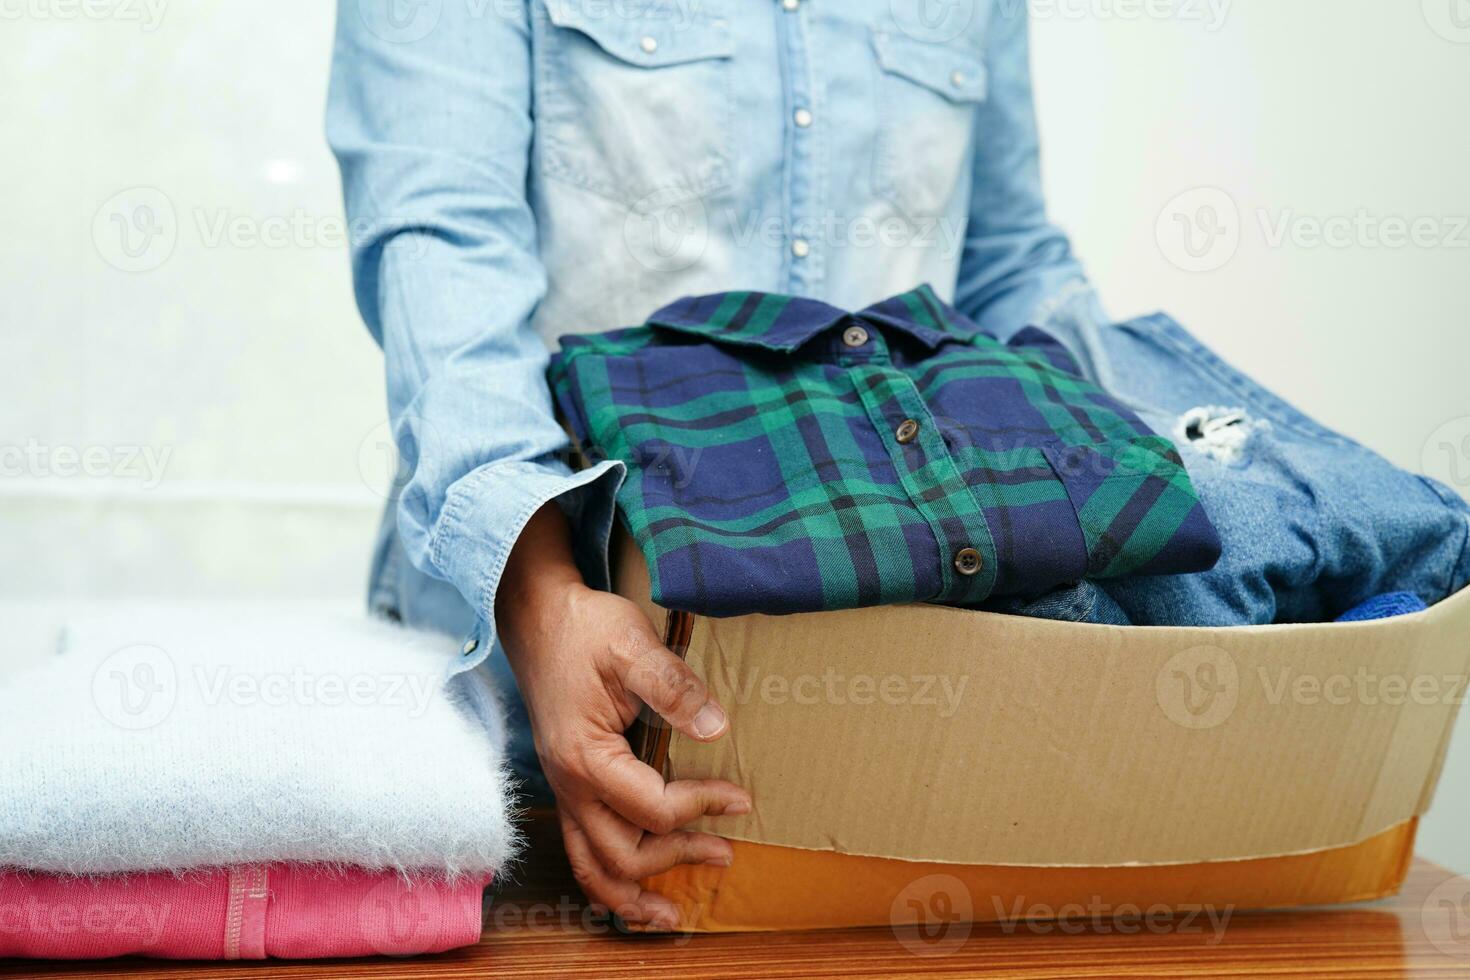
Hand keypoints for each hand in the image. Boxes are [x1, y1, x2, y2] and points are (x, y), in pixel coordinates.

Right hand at [497, 504, 750, 928]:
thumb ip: (674, 686)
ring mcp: (564, 788)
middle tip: (725, 851)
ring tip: (671, 916)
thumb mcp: (633, 645)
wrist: (538, 616)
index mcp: (586, 756)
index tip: (742, 798)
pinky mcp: (568, 783)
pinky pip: (581, 848)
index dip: (702, 806)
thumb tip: (717, 729)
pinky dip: (607, 879)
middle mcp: (569, 784)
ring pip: (591, 866)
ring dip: (631, 896)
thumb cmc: (585, 629)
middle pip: (621, 854)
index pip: (653, 806)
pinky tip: (633, 888)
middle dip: (675, 859)